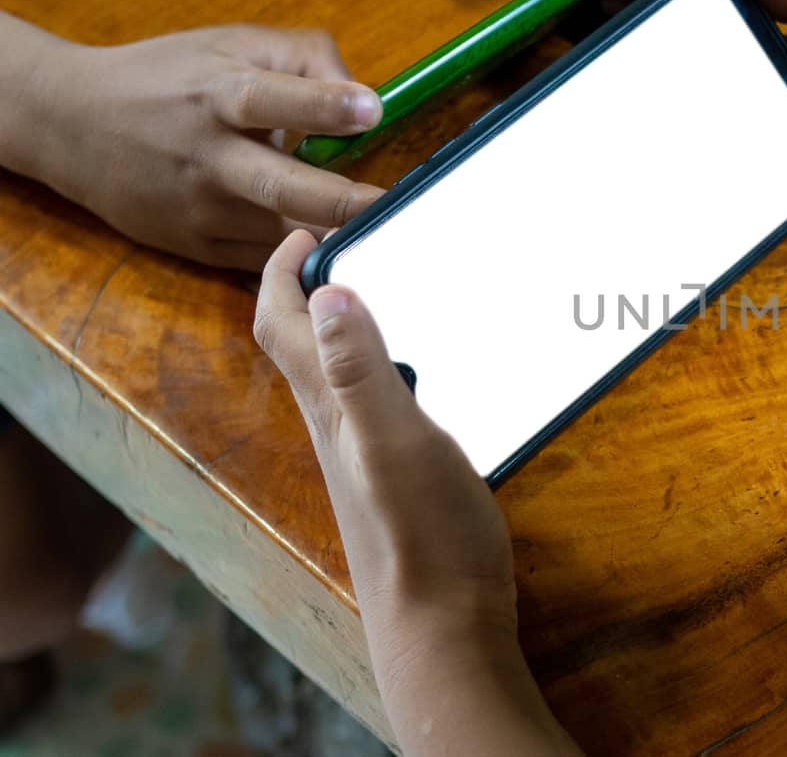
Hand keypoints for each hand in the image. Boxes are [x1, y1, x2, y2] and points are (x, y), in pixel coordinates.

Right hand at [4, 21, 386, 270]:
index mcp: (219, 94)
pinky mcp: (197, 246)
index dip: (324, 105)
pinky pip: (263, 264)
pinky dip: (303, 266)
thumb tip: (367, 99)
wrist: (72, 124)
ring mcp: (201, 208)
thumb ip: (306, 56)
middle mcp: (209, 155)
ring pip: (278, 237)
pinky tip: (343, 266)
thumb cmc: (173, 78)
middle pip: (281, 186)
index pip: (273, 98)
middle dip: (342, 202)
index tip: (372, 110)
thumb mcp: (231, 44)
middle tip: (394, 209)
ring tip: (387, 246)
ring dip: (333, 242)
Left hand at [254, 231, 578, 754]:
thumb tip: (329, 293)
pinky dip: (385, 362)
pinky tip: (424, 367)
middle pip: (300, 341)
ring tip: (385, 288)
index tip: (306, 227)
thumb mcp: (395, 440)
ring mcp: (362, 451)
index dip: (282, 269)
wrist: (443, 620)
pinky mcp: (394, 472)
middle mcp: (336, 424)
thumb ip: (361, 371)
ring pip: (336, 370)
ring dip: (347, 322)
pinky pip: (374, 399)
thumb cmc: (422, 533)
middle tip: (345, 245)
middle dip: (310, 285)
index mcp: (330, 406)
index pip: (282, 322)